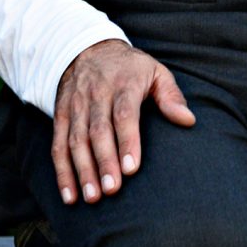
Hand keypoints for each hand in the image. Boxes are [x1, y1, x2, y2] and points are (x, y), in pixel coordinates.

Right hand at [52, 39, 194, 205]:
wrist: (88, 48)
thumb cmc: (130, 68)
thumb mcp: (155, 72)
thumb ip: (170, 96)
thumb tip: (188, 120)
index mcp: (123, 84)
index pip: (124, 115)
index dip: (127, 142)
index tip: (132, 169)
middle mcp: (96, 94)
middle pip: (98, 131)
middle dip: (104, 162)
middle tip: (112, 190)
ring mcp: (76, 105)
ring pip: (76, 141)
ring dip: (82, 170)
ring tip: (92, 197)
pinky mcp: (61, 115)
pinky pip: (58, 145)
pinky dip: (62, 171)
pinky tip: (69, 195)